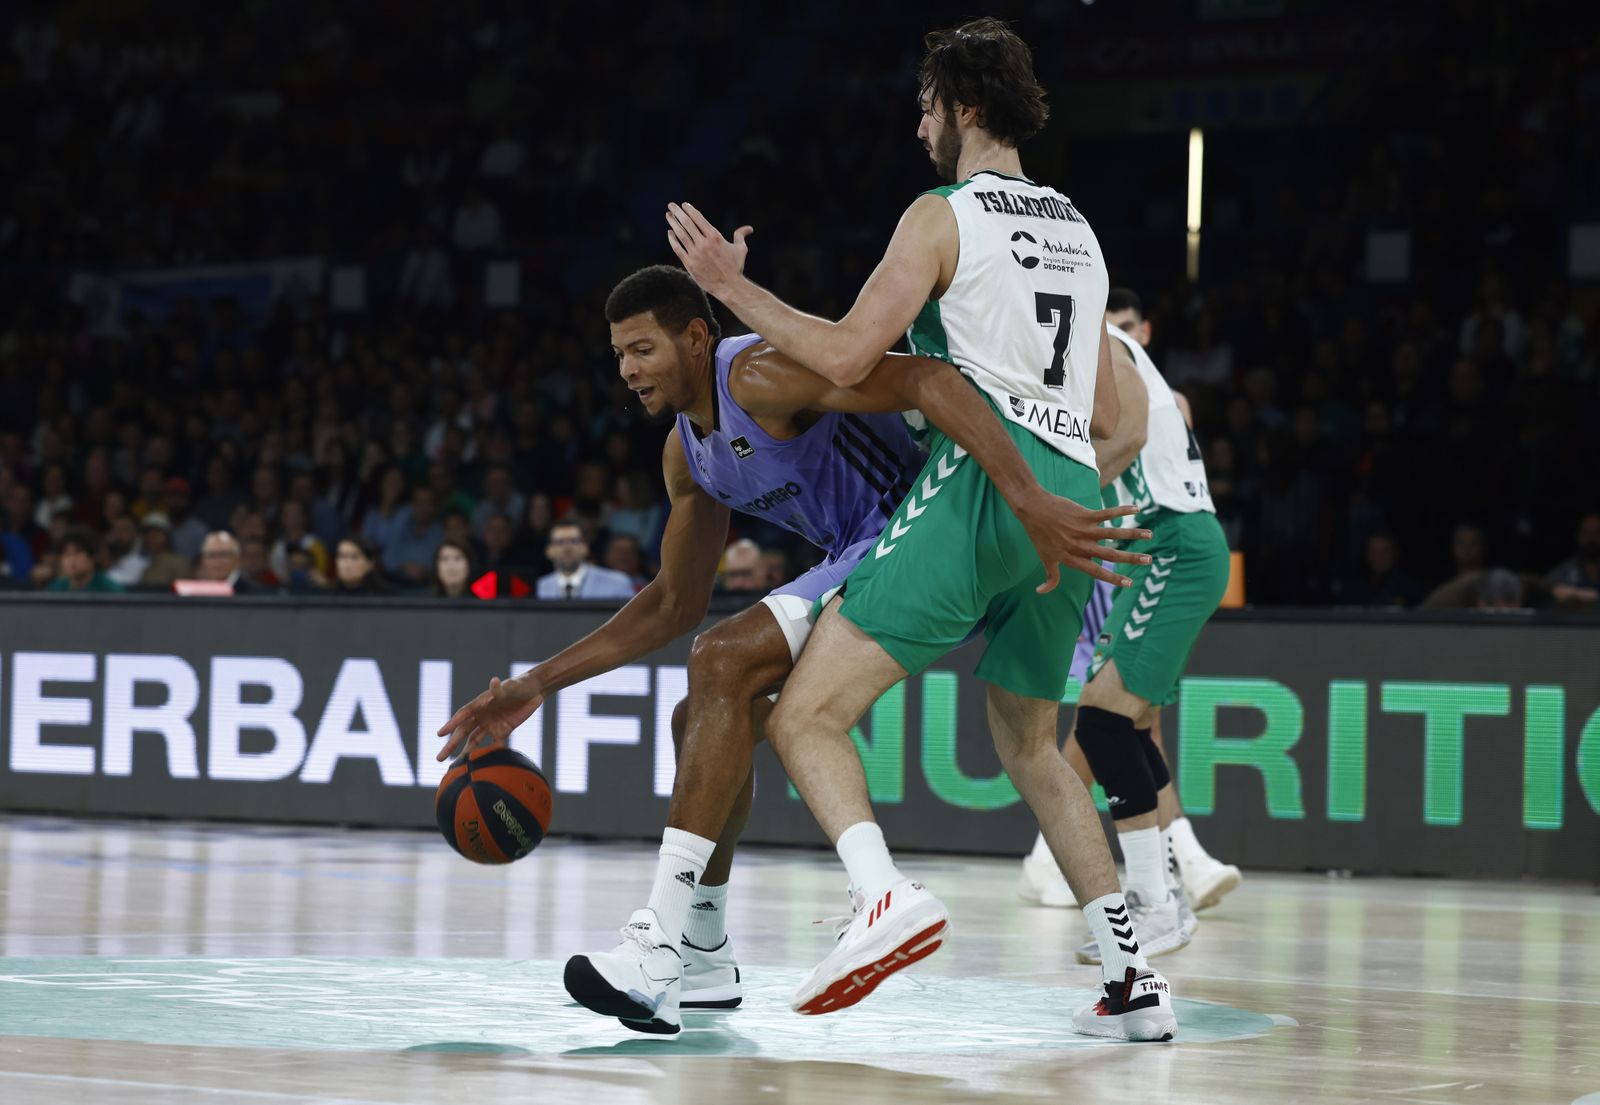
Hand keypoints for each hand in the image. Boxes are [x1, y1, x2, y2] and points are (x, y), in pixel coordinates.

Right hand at [436, 675, 543, 761]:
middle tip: (439, 758)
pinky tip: (480, 764)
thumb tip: (494, 681)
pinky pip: (492, 744)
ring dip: (465, 751)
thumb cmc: (519, 685)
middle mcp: (482, 715)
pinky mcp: (503, 731)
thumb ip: (501, 689)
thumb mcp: (510, 686)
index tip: (440, 734)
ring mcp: (491, 724)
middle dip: (451, 744)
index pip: (462, 715)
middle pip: (463, 732)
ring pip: (474, 740)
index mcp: (480, 703)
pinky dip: (487, 752)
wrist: (534, 690)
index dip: (451, 724)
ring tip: (456, 765)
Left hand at [665, 202, 751, 297]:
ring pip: (681, 234)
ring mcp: (695, 254)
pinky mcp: (689, 264)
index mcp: (715, 237)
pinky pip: (677, 248)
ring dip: (673, 223)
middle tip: (671, 205)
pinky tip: (669, 232)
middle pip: (687, 223)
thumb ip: (741, 235)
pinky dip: (672, 239)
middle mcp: (704, 243)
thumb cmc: (736, 267)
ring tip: (668, 215)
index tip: (684, 205)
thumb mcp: (740, 249)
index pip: (699, 219)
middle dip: (678, 212)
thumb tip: (749, 228)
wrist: (729, 287)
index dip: (690, 210)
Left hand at [1012, 491, 1152, 592]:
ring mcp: (1083, 530)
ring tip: (1149, 535)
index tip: (1130, 583)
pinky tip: (1136, 509)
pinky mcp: (1084, 515)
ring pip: (1112, 533)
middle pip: (1109, 554)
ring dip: (1132, 534)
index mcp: (1073, 558)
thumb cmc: (1039, 535)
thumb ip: (1050, 577)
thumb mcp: (1045, 559)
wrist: (1033, 509)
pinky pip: (1107, 513)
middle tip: (1149, 560)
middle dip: (1130, 558)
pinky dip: (1122, 511)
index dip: (1113, 578)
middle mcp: (1080, 546)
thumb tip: (1041, 592)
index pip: (1096, 571)